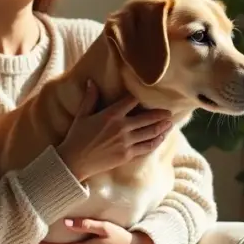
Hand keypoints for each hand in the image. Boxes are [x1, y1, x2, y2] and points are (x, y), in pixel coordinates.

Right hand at [57, 80, 172, 180]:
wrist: (74, 162)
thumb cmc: (76, 137)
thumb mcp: (82, 115)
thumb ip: (90, 98)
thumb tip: (92, 82)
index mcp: (111, 115)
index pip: (131, 101)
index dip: (139, 98)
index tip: (146, 96)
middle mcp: (122, 128)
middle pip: (148, 118)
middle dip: (160, 114)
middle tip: (170, 112)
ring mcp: (126, 142)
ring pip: (151, 133)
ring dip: (162, 127)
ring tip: (170, 123)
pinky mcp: (127, 155)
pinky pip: (147, 147)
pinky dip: (156, 141)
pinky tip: (161, 138)